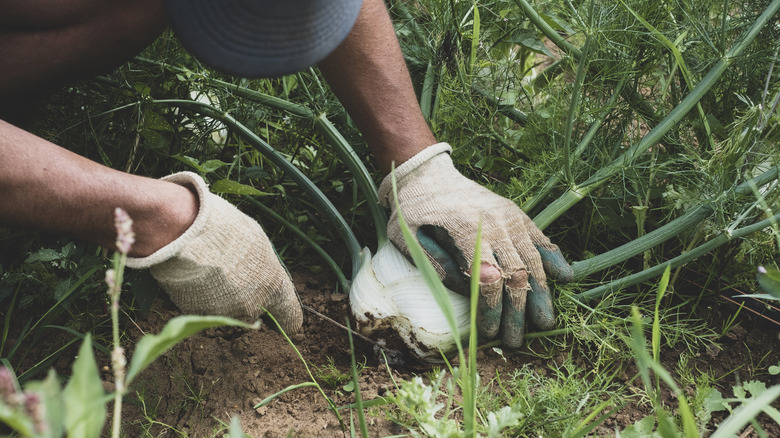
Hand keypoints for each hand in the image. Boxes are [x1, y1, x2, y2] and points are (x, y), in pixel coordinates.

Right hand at [126, 172, 302, 333]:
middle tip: (233, 273)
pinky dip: (201, 298)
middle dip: (248, 298)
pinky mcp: (198, 316)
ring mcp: (225, 314)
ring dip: (223, 299)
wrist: (182, 234)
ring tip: (211, 271)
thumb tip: (263, 273)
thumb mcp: (257, 241)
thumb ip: (264, 266)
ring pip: (229, 312)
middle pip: (256, 312)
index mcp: (274, 287)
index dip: (287, 316)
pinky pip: (205, 310)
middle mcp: (252, 307)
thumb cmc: (225, 229)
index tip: (282, 314)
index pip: (291, 318)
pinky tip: (196, 276)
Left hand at [378, 143, 571, 347]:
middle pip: (515, 274)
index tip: (489, 333)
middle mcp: (495, 222)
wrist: (425, 172)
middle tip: (516, 342)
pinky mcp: (515, 213)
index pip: (488, 278)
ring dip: (540, 295)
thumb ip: (437, 265)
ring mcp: (509, 216)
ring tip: (544, 324)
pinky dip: (554, 258)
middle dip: (517, 313)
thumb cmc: (412, 209)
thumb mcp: (409, 238)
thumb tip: (470, 291)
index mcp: (466, 228)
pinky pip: (540, 238)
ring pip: (533, 260)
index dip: (491, 310)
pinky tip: (566, 278)